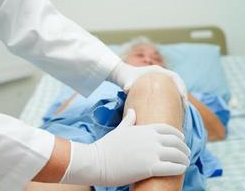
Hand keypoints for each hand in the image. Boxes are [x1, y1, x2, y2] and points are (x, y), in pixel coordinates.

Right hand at [60, 109, 189, 185]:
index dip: (178, 134)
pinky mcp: (150, 168)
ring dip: (184, 159)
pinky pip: (172, 167)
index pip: (167, 129)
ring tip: (185, 163)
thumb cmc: (106, 146)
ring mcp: (151, 153)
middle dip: (184, 148)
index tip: (181, 139)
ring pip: (177, 155)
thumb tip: (133, 111)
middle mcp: (151, 139)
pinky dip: (180, 168)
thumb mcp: (119, 130)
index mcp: (144, 129)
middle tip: (186, 153)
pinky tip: (181, 169)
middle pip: (176, 141)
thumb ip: (129, 120)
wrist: (96, 161)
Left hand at [107, 61, 187, 107]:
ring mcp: (162, 81)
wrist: (122, 76)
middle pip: (178, 84)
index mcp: (158, 70)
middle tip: (184, 109)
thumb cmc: (126, 77)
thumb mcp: (127, 80)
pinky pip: (170, 94)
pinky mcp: (159, 87)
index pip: (175, 77)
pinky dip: (173, 102)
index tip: (183, 98)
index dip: (181, 87)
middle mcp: (162, 74)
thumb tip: (127, 89)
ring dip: (179, 100)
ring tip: (181, 113)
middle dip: (183, 96)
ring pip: (175, 90)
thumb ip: (128, 83)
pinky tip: (172, 113)